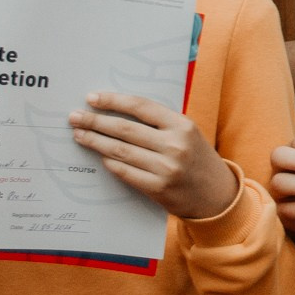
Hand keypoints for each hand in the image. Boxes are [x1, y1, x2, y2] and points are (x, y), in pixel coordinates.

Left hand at [69, 92, 238, 221]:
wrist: (218, 195)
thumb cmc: (198, 160)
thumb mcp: (188, 134)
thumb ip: (160, 123)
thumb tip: (118, 112)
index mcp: (182, 125)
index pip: (141, 107)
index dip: (114, 101)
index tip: (92, 98)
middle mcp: (175, 145)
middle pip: (125, 129)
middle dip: (95, 122)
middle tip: (75, 117)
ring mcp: (166, 168)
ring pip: (121, 151)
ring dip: (96, 142)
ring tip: (80, 135)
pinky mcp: (158, 188)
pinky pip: (126, 172)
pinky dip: (110, 163)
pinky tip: (100, 157)